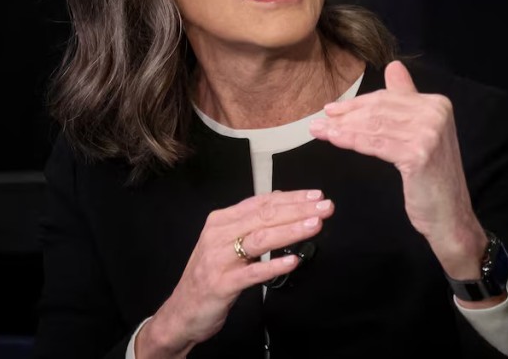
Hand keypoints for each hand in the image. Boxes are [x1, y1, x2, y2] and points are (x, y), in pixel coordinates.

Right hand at [139, 189, 333, 356]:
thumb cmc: (209, 275)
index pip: (261, 202)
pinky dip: (273, 266)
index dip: (291, 198)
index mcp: (222, 221)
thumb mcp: (226, 242)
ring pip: (259, 239)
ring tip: (314, 226)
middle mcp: (219, 235)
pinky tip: (293, 261)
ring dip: (290, 230)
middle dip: (298, 210)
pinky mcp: (222, 284)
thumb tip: (281, 201)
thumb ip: (250, 223)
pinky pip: (252, 273)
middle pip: (264, 217)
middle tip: (325, 207)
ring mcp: (219, 259)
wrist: (182, 311)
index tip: (316, 195)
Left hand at [308, 61, 485, 276]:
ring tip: (321, 132)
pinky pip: (376, 144)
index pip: (387, 99)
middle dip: (345, 116)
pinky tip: (335, 140)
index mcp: (437, 103)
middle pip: (379, 110)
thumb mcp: (421, 133)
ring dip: (343, 128)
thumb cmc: (431, 178)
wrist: (450, 215)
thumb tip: (395, 65)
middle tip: (319, 122)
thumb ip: (408, 99)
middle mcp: (436, 112)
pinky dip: (352, 141)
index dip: (356, 104)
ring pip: (375, 126)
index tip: (331, 110)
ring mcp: (429, 132)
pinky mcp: (419, 153)